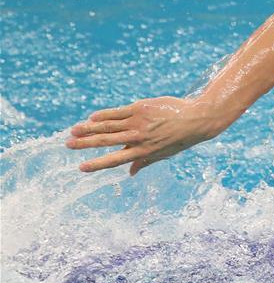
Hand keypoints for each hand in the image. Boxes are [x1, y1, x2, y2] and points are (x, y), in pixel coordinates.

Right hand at [67, 96, 224, 174]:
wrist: (196, 118)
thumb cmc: (180, 138)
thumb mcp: (164, 154)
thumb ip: (144, 161)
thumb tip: (130, 173)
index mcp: (144, 152)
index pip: (115, 160)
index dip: (98, 164)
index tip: (81, 167)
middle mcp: (139, 138)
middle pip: (106, 141)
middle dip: (85, 144)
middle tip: (68, 144)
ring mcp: (138, 122)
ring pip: (108, 126)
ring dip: (89, 128)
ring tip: (74, 131)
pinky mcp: (140, 108)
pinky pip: (117, 112)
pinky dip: (103, 115)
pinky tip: (92, 117)